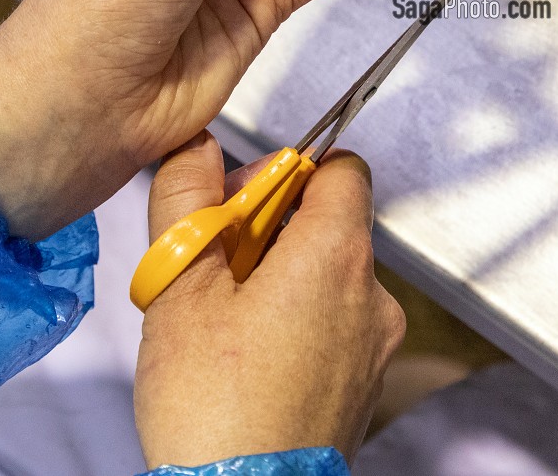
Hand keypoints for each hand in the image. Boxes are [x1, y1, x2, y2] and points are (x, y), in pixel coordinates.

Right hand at [134, 133, 403, 466]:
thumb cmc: (214, 409)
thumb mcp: (181, 289)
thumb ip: (188, 201)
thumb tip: (195, 148)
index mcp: (337, 256)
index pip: (342, 168)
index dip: (290, 170)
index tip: (242, 198)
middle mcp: (372, 295)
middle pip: (331, 225)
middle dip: (272, 231)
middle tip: (214, 267)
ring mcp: (375, 344)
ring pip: (329, 278)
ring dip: (282, 280)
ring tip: (224, 322)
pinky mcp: (366, 384)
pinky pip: (336, 326)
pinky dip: (298, 324)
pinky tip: (248, 359)